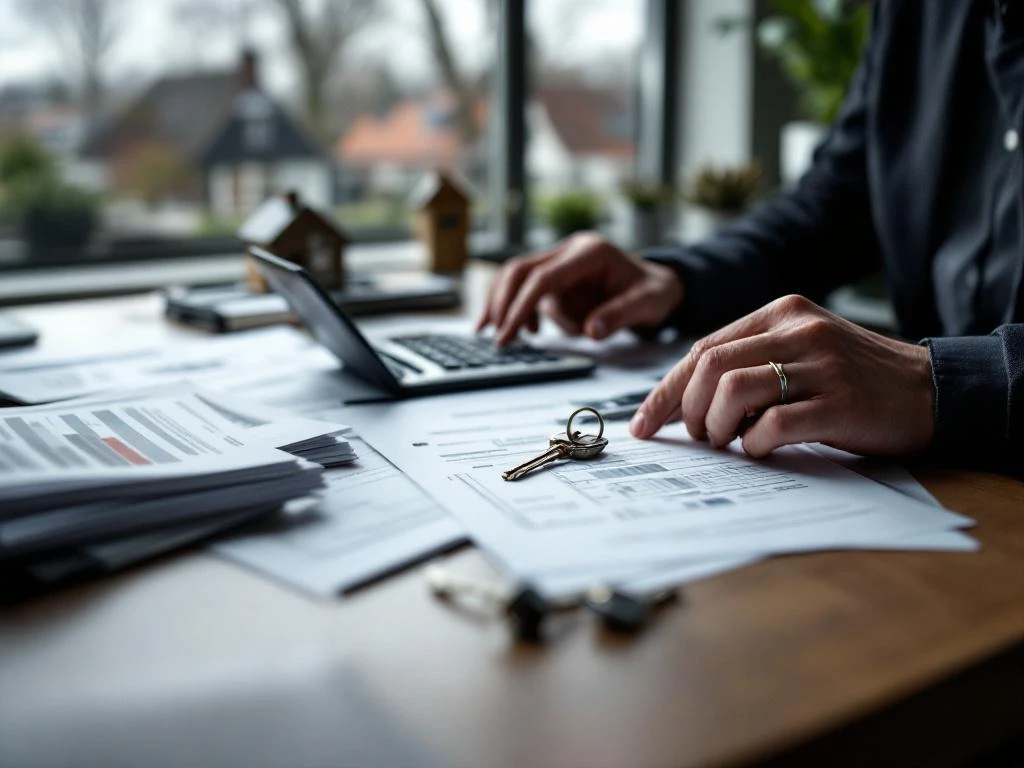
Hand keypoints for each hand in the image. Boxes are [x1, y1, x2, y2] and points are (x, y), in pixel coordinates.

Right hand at [476, 232, 683, 344]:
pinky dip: (522, 312)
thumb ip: (619, 315)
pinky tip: (533, 332)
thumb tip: (591, 331)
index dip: (522, 304)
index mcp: (589, 252)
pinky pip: (527, 292)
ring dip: (509, 309)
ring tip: (512, 339)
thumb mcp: (647, 304)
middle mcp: (570, 252)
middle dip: (502, 303)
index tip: (508, 331)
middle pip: (519, 270)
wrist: (657, 285)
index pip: (544, 276)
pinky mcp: (556, 278)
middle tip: (497, 337)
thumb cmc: (653, 291)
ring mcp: (561, 264)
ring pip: (517, 280)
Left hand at [629, 294, 935, 457]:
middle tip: (698, 437)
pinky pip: (772, 424)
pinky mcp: (840, 402)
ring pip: (732, 391)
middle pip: (708, 367)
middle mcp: (798, 330)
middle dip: (686, 410)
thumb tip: (684, 402)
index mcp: (781, 312)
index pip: (702, 349)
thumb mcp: (801, 350)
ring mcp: (820, 364)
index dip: (666, 390)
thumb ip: (750, 361)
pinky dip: (755, 443)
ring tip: (728, 442)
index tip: (643, 424)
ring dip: (716, 427)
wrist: (931, 390)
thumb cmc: (855, 378)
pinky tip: (763, 448)